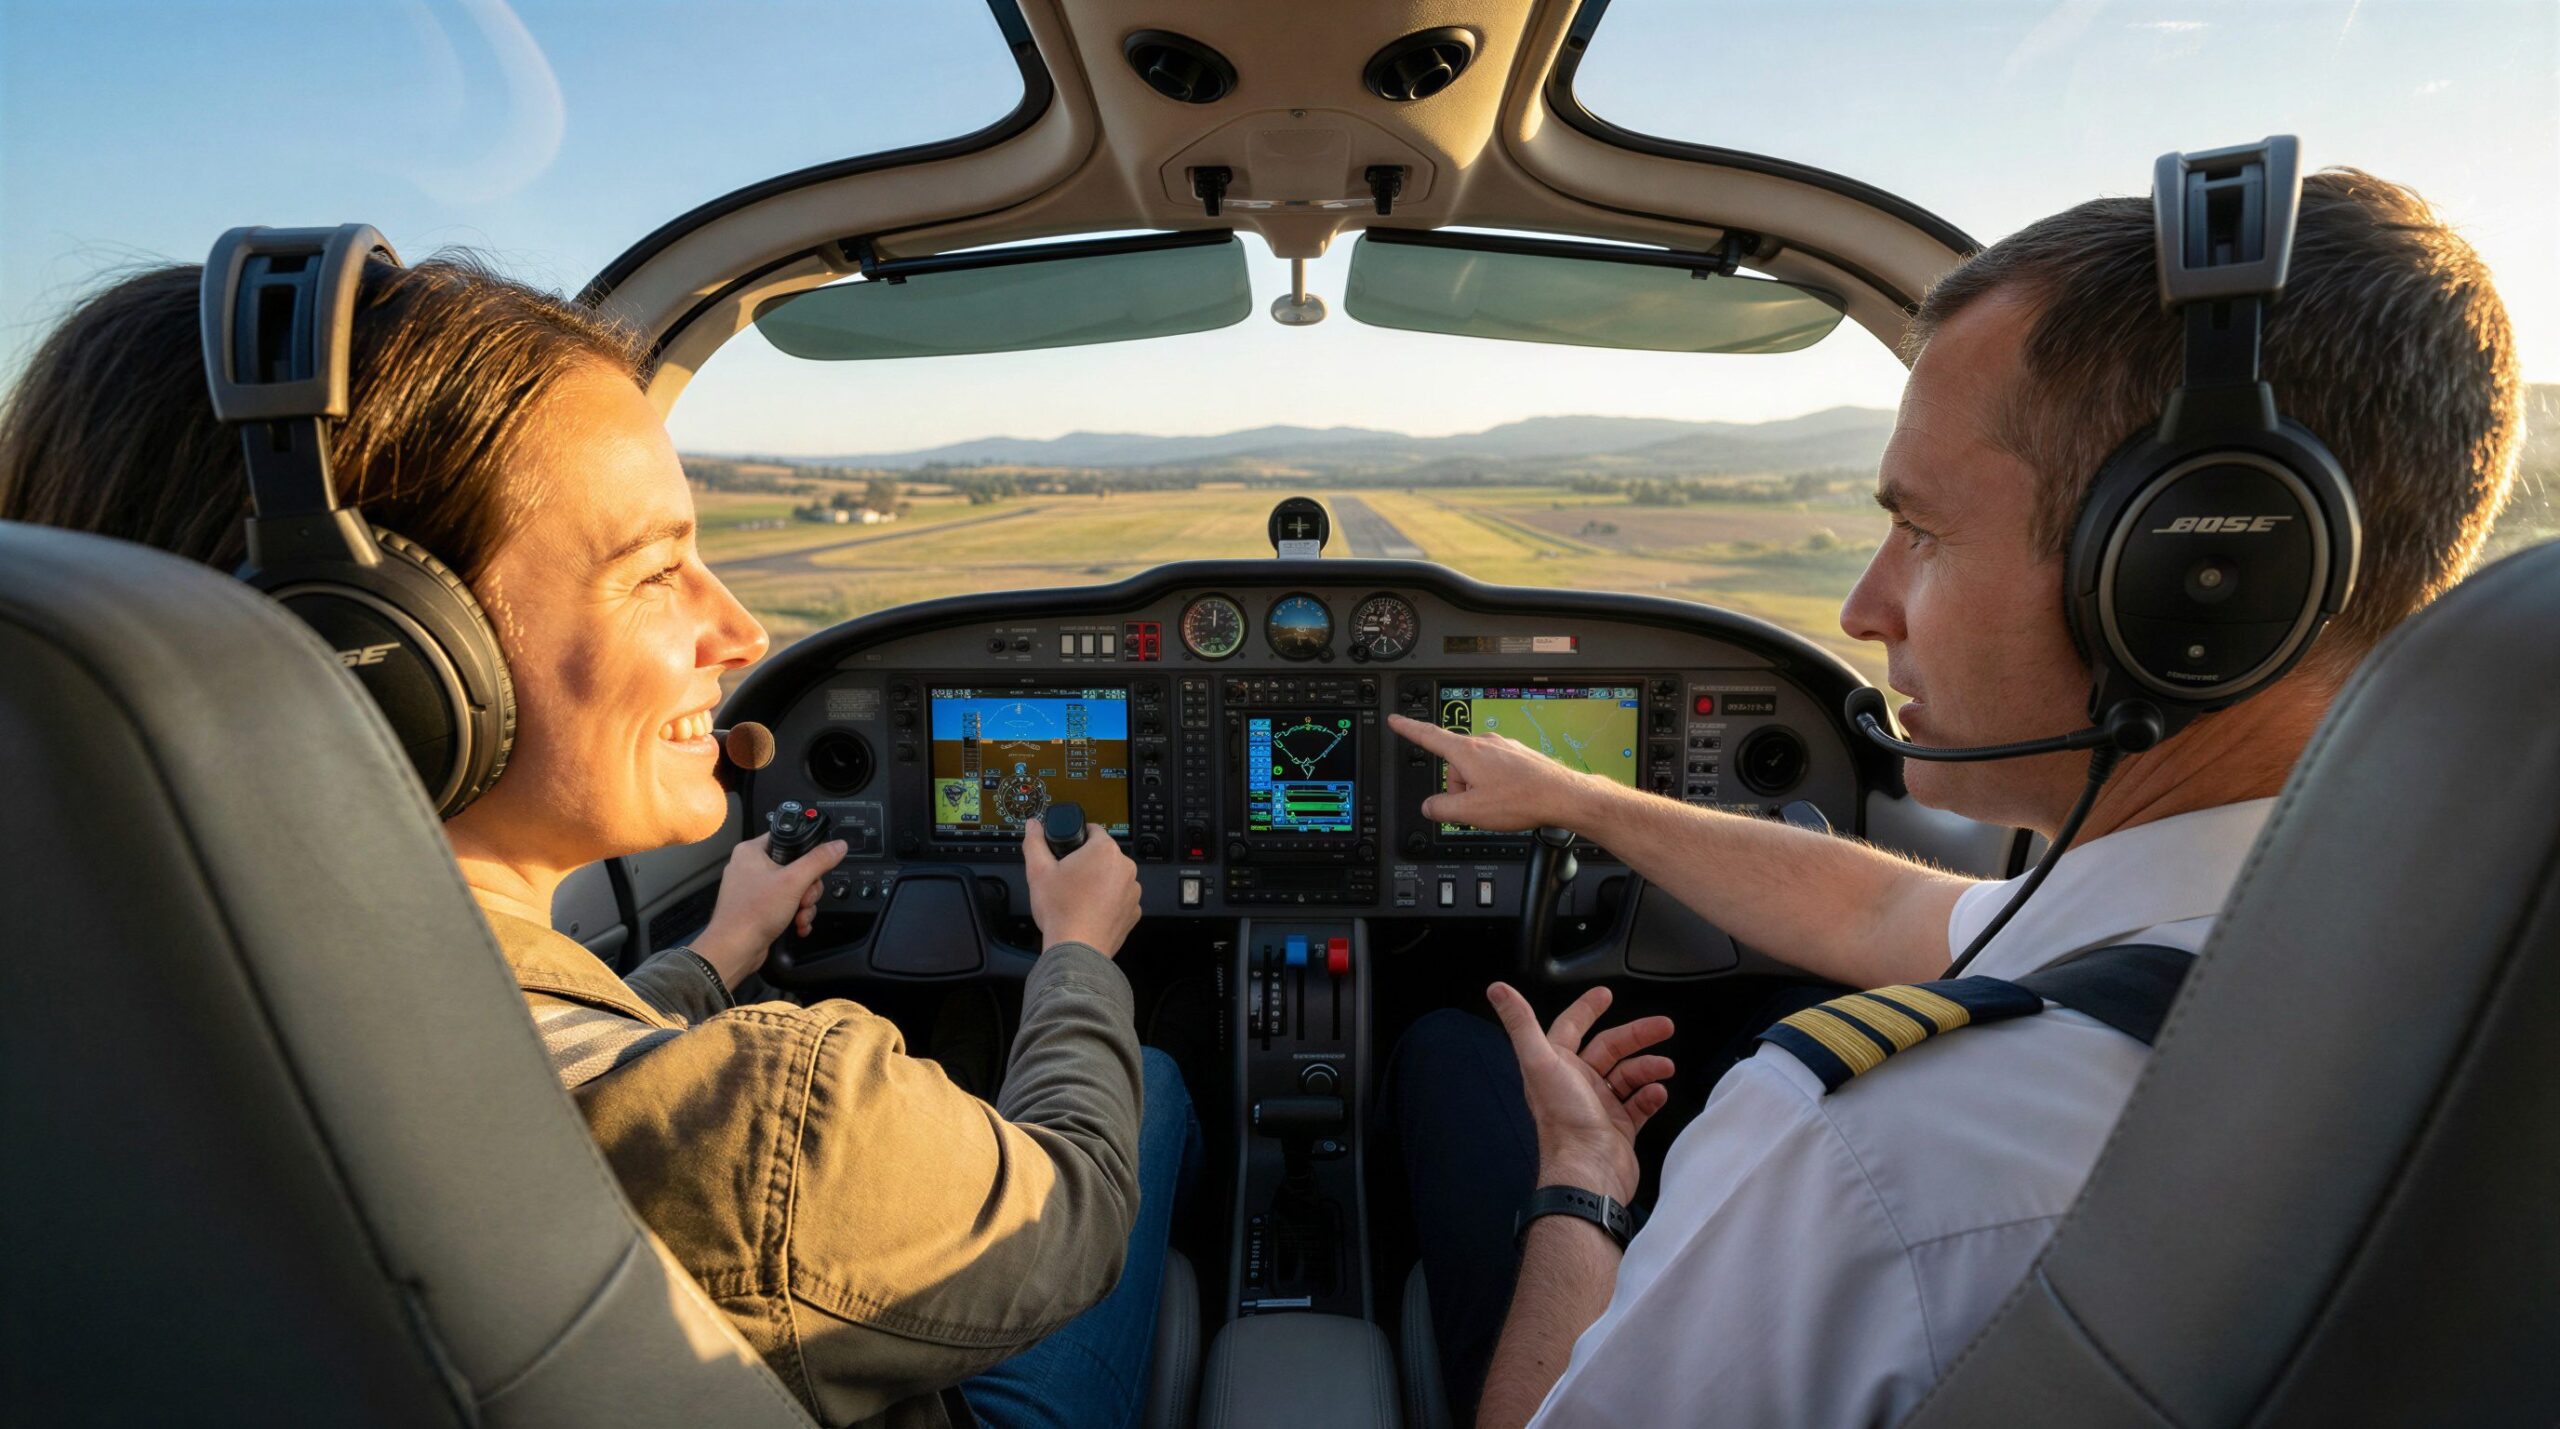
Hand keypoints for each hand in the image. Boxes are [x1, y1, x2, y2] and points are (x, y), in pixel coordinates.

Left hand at [692, 834, 844, 985]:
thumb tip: (837, 846)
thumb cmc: (751, 914)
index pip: (788, 839)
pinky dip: (795, 915)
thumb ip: (818, 861)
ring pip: (794, 888)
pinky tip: (797, 925)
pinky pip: (785, 904)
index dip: (805, 853)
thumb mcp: (793, 882)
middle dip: (808, 888)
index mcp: (752, 852)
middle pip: (796, 867)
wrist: (735, 949)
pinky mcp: (758, 907)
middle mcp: (750, 867)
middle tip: (804, 898)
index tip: (813, 868)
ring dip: (804, 905)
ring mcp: (754, 889)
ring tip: (799, 915)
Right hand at [1023, 821, 1141, 958]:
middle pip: (1104, 855)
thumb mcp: (1038, 871)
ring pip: (1113, 878)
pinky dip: (1107, 902)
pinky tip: (1089, 910)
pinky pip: (1119, 899)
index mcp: (1105, 851)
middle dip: (1087, 863)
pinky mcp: (1133, 912)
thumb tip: (1034, 826)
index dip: (1077, 838)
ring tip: (1078, 897)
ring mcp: (1132, 891)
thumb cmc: (1061, 911)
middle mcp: (1125, 868)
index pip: (1094, 830)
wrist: (1076, 949)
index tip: (1067, 852)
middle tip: (1068, 878)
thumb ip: (1035, 842)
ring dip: (1099, 882)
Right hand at [1388, 713, 1608, 832]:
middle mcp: (1485, 743)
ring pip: (1477, 769)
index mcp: (1467, 751)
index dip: (1408, 728)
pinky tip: (1510, 798)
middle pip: (1456, 764)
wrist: (1562, 796)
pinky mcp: (1518, 755)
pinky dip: (1497, 785)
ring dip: (1479, 787)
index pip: (1428, 736)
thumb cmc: (1521, 799)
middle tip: (1476, 807)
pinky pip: (1496, 770)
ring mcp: (1503, 747)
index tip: (1396, 720)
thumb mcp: (1470, 811)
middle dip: (1459, 787)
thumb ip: (1441, 808)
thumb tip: (1429, 806)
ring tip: (1499, 804)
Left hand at [1486, 982, 1675, 1204]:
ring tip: (1664, 1067)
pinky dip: (1651, 1096)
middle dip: (1637, 1035)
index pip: (1571, 1028)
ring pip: (1628, 1075)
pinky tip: (1658, 1093)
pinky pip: (1640, 1105)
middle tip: (1663, 1026)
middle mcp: (1576, 1084)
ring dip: (1648, 1067)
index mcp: (1556, 1066)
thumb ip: (1521, 1023)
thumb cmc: (1563, 1121)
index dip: (1586, 1009)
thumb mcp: (1540, 1062)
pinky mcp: (1618, 1128)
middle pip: (1610, 1048)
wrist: (1588, 1171)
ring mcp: (1598, 1107)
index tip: (1605, 995)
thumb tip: (1499, 990)